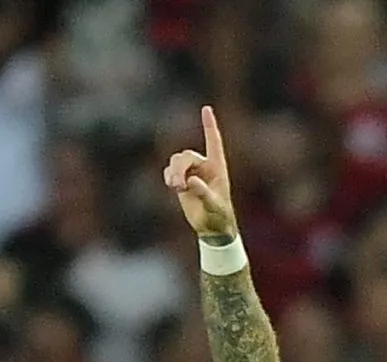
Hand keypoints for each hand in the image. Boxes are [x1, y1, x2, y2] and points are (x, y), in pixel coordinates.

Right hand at [161, 104, 239, 238]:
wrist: (211, 227)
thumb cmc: (219, 215)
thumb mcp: (214, 205)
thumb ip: (204, 193)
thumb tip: (191, 181)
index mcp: (217, 166)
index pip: (213, 141)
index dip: (209, 125)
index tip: (206, 109)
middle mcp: (204, 166)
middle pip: (186, 156)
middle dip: (179, 169)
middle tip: (178, 187)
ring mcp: (192, 173)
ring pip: (176, 162)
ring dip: (173, 173)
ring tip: (176, 188)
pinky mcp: (181, 182)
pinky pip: (170, 172)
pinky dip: (168, 176)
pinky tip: (172, 186)